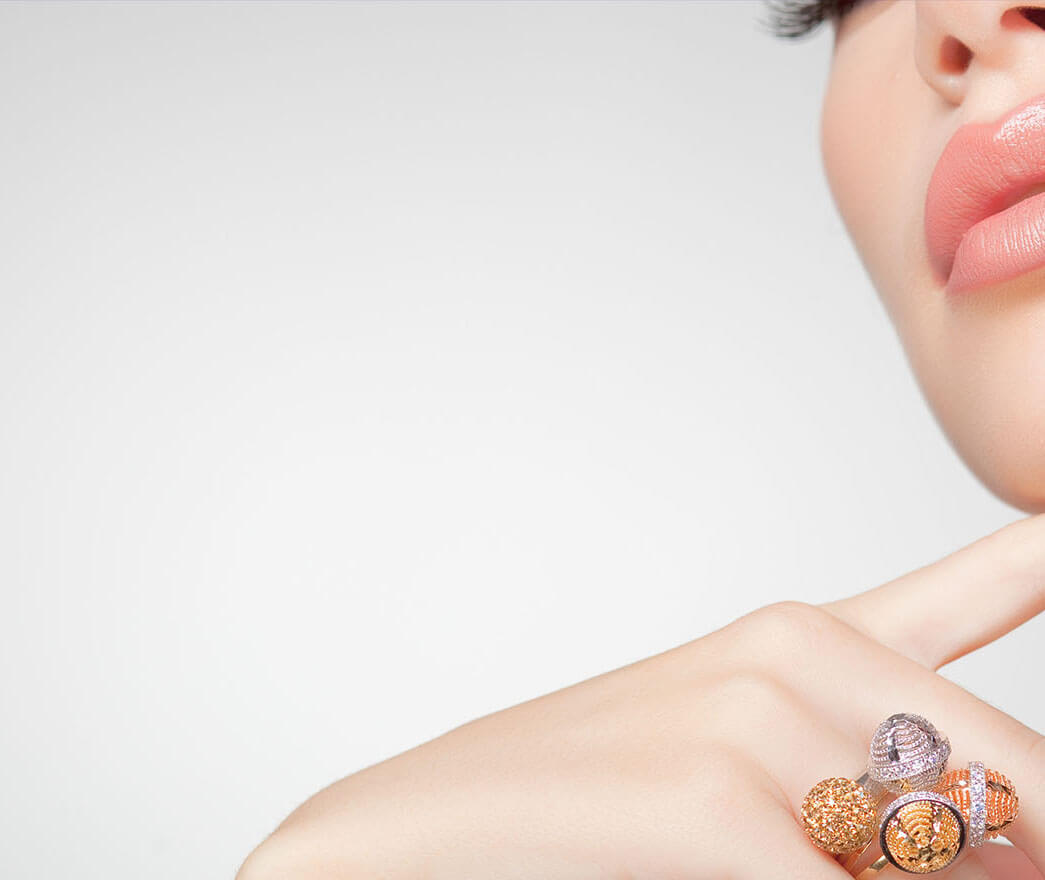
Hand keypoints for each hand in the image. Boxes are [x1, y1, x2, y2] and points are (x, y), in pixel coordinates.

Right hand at [237, 516, 1044, 878]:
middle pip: (1012, 781)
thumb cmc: (588, 800)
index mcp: (807, 635)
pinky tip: (737, 855)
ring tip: (789, 852)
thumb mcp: (747, 766)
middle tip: (895, 853)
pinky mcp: (704, 799)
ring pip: (943, 851)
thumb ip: (877, 771)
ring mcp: (749, 720)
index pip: (992, 580)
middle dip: (1008, 851)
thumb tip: (986, 818)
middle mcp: (792, 655)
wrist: (429, 826)